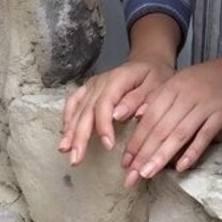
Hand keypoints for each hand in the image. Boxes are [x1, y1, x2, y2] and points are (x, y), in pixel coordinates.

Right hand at [59, 57, 174, 166]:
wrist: (147, 63)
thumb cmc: (154, 77)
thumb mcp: (156, 85)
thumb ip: (138, 100)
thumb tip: (118, 115)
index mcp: (118, 78)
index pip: (105, 103)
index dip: (104, 126)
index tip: (108, 146)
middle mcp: (101, 81)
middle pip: (87, 109)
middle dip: (80, 135)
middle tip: (76, 158)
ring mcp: (92, 85)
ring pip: (77, 109)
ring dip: (69, 131)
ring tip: (65, 151)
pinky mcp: (87, 90)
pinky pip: (73, 103)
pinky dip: (67, 119)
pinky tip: (65, 135)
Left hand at [122, 31, 221, 185]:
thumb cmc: (208, 78)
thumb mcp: (181, 81)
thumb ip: (160, 99)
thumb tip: (136, 120)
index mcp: (173, 86)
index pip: (150, 117)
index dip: (136, 140)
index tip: (125, 162)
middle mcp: (187, 95)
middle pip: (161, 127)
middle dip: (143, 153)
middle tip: (131, 176)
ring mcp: (205, 104)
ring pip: (179, 133)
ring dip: (161, 155)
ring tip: (147, 174)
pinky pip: (205, 135)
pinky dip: (192, 151)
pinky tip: (181, 167)